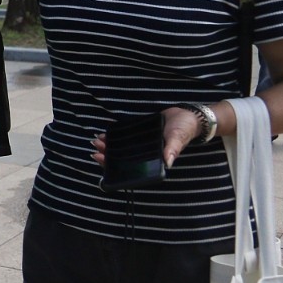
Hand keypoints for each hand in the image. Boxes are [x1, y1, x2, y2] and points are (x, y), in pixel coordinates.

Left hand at [88, 106, 205, 169]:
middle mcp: (147, 155)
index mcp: (155, 160)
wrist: (186, 114)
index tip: (102, 159)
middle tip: (96, 149)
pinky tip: (105, 135)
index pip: (133, 168)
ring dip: (109, 147)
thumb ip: (172, 149)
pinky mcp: (140, 135)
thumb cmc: (184, 129)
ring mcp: (142, 145)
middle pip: (124, 160)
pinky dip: (115, 137)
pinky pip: (125, 138)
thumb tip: (168, 163)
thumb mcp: (178, 138)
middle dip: (108, 156)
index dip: (116, 167)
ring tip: (97, 141)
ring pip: (122, 150)